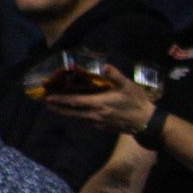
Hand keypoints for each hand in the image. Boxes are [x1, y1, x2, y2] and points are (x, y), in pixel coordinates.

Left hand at [43, 65, 157, 136]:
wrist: (146, 122)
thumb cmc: (137, 102)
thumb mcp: (128, 86)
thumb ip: (115, 76)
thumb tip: (104, 65)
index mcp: (99, 103)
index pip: (75, 101)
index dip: (61, 100)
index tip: (48, 98)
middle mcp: (95, 114)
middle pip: (72, 112)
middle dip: (58, 108)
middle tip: (46, 104)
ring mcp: (99, 122)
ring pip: (78, 119)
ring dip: (66, 114)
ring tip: (56, 109)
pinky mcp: (103, 127)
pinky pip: (86, 123)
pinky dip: (77, 118)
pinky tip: (76, 116)